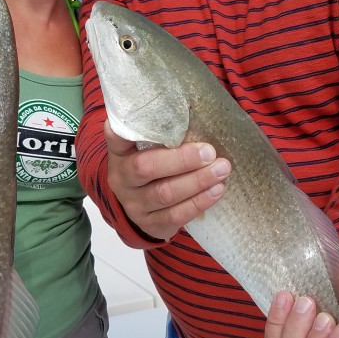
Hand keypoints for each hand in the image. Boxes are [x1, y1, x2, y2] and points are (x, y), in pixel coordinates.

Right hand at [104, 120, 230, 239]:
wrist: (145, 208)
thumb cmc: (154, 166)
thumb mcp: (149, 148)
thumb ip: (163, 134)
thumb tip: (199, 113)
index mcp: (120, 152)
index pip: (117, 137)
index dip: (124, 130)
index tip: (143, 117)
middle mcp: (121, 178)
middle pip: (146, 167)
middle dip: (181, 160)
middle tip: (209, 151)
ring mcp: (133, 204)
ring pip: (165, 193)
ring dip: (197, 181)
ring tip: (221, 169)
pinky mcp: (150, 224)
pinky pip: (175, 215)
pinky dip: (199, 202)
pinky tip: (216, 190)